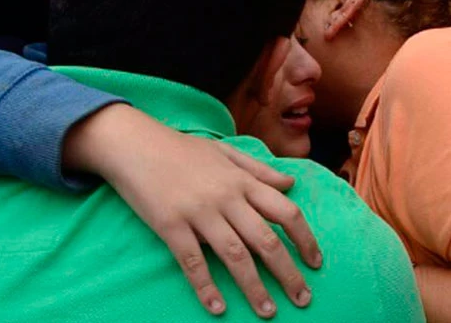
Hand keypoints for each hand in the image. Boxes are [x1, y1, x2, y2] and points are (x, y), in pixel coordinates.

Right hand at [64, 104, 321, 318]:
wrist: (135, 143)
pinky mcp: (171, 225)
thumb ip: (259, 169)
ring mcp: (199, 212)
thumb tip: (291, 183)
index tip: (315, 263)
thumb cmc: (181, 148)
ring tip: (267, 311)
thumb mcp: (225, 151)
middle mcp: (227, 198)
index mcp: (242, 181)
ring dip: (254, 287)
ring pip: (235, 255)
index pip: (285, 212)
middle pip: (266, 240)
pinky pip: (193, 262)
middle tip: (302, 299)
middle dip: (288, 273)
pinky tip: (217, 308)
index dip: (305, 239)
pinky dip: (206, 286)